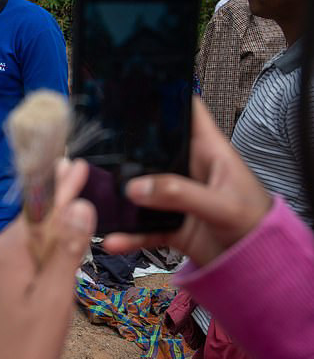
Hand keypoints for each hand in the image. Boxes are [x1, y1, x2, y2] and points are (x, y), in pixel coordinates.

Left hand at [0, 158, 95, 358]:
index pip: (40, 209)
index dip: (62, 187)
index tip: (76, 162)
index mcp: (4, 252)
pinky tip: (44, 267)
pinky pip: (8, 266)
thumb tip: (79, 207)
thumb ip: (66, 251)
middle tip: (76, 180)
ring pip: (19, 247)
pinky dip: (30, 261)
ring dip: (44, 239)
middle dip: (55, 210)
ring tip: (68, 225)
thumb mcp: (55, 300)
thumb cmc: (23, 352)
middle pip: (28, 225)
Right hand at [104, 98, 271, 266]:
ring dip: (120, 196)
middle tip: (97, 146)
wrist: (260, 267)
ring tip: (99, 196)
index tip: (135, 91)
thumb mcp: (222, 205)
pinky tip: (114, 238)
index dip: (165, 97)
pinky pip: (142, 227)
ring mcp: (177, 198)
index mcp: (208, 152)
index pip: (187, 112)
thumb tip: (137, 187)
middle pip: (153, 149)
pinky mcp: (170, 225)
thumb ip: (181, 194)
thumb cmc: (257, 226)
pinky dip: (128, 234)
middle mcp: (189, 170)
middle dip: (126, 148)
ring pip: (141, 190)